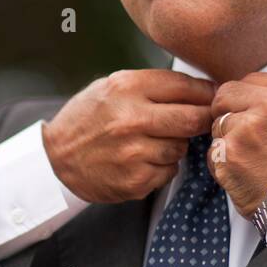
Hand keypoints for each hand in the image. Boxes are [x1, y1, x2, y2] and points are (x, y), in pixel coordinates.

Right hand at [42, 69, 214, 202]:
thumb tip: (201, 89)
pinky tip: (141, 160)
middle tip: (201, 121)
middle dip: (202, 120)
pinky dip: (162, 166)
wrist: (55, 158)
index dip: (206, 92)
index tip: (212, 97)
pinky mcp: (135, 180)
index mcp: (126, 88)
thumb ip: (151, 86)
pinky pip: (169, 170)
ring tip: (152, 142)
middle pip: (194, 118)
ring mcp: (134, 152)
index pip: (186, 86)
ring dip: (175, 145)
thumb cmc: (86, 120)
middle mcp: (131, 119)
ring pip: (182, 147)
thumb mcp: (111, 87)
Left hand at [207, 73, 266, 215]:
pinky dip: (221, 164)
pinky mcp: (230, 149)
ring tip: (251, 158)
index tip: (254, 119)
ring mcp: (248, 125)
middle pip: (224, 95)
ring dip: (225, 141)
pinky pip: (211, 150)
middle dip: (227, 115)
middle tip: (247, 139)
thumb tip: (237, 92)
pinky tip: (243, 172)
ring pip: (216, 123)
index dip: (242, 102)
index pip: (245, 81)